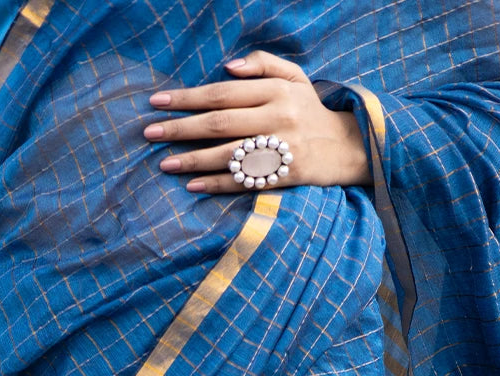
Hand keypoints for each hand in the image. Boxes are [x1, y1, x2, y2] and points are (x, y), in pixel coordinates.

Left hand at [144, 49, 371, 193]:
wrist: (349, 147)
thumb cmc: (312, 111)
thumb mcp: (295, 78)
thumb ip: (263, 65)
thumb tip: (227, 67)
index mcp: (275, 91)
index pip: (222, 93)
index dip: (187, 98)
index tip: (157, 102)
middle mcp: (277, 117)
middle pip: (219, 122)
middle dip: (181, 128)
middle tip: (149, 133)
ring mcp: (281, 149)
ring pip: (228, 154)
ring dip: (193, 159)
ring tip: (164, 163)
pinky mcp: (286, 176)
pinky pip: (245, 181)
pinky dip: (217, 184)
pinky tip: (193, 185)